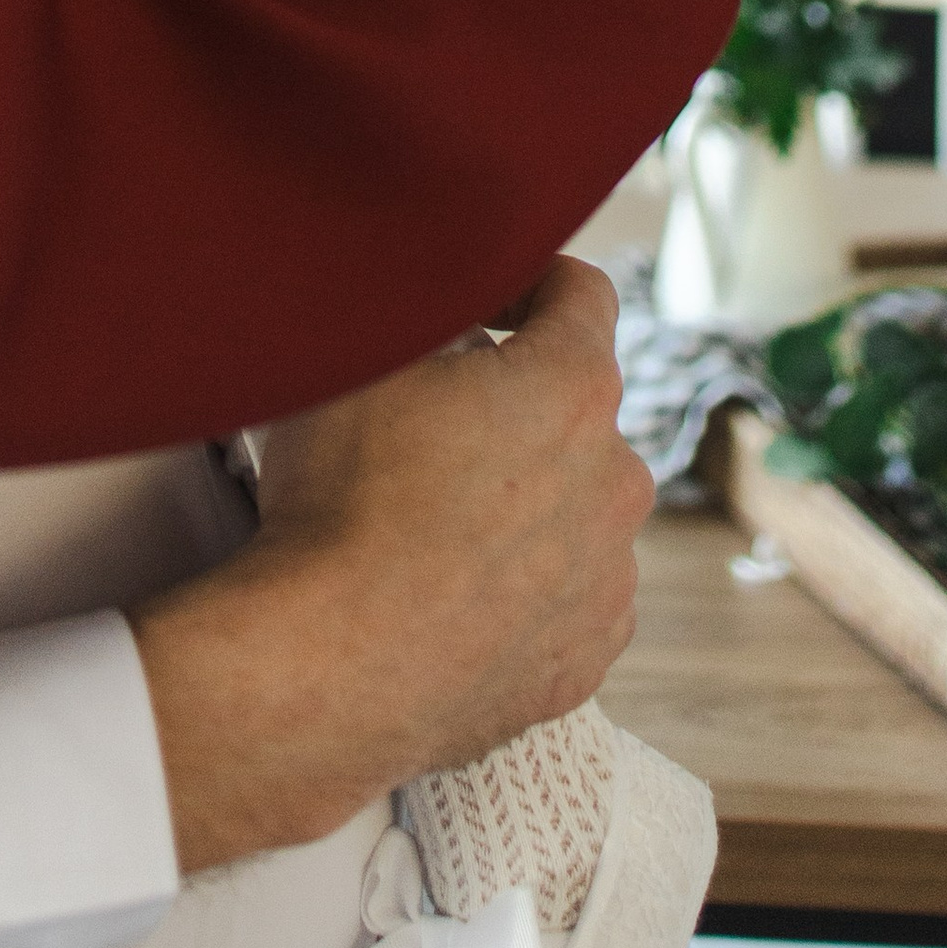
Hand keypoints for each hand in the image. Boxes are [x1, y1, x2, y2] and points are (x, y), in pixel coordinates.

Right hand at [130, 258, 650, 873]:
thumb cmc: (342, 499)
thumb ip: (416, 304)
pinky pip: (567, 596)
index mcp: (575, 386)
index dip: (527, 280)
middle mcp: (618, 480)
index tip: (481, 302)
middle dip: (517, 403)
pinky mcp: (584, 663)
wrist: (328, 667)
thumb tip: (421, 286)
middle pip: (576, 408)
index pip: (582, 293)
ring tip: (435, 522)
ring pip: (575, 507)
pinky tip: (453, 593)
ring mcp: (608, 579)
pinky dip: (525, 585)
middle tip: (433, 423)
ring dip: (526, 498)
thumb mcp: (361, 356)